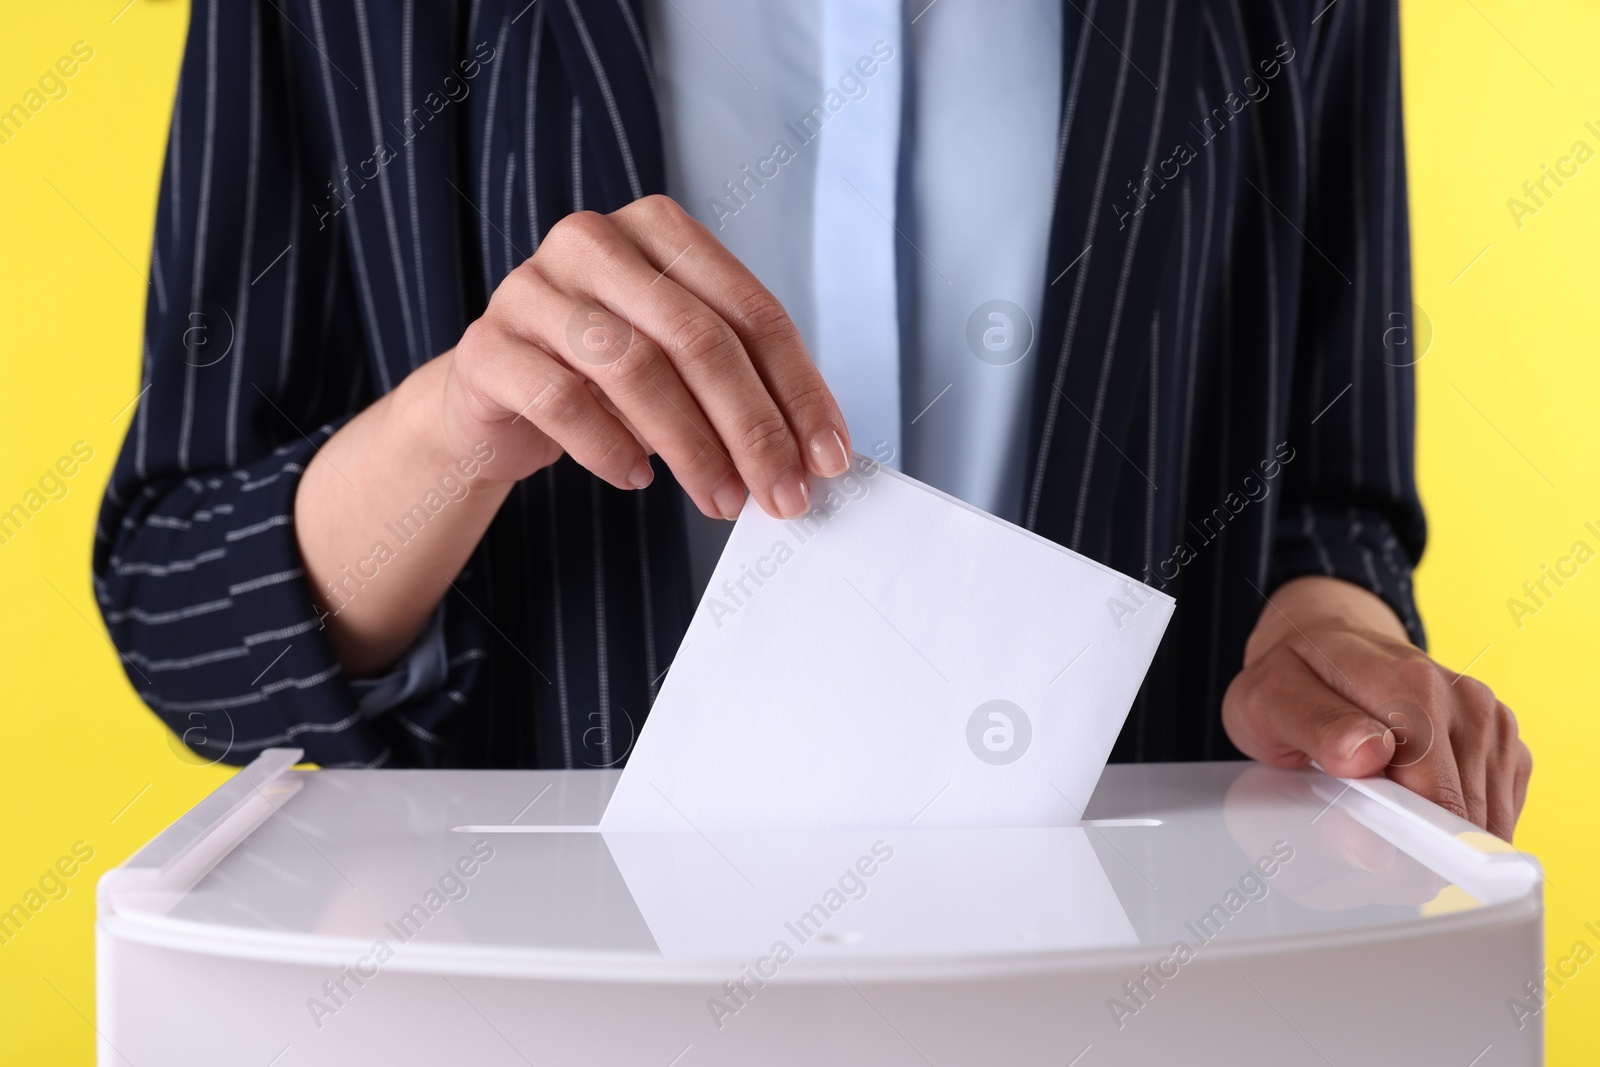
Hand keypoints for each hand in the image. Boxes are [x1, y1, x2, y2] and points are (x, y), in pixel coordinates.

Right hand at [438, 194, 850, 518]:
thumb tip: (813, 453)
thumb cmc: (603, 377)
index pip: (751, 311)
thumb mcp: (678, 363)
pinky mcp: (489, 346)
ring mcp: (531, 287)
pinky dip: (610, 449)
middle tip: (781, 496)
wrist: (495, 394)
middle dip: (752, 429)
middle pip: (698, 339)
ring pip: (634, 369)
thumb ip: (741, 385)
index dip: (798, 390)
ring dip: (692, 449)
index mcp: (659, 229)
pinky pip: (562, 401)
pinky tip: (636, 477)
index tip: (827, 458)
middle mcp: (593, 241)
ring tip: (721, 500)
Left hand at [1222, 576, 1532, 841]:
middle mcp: (1465, 698)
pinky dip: (1461, 816)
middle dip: (1421, 837)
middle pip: (1468, 812)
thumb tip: (1368, 754)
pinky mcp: (1502, 738)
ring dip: (1441, 828)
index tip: (1375, 846)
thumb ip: (1318, 728)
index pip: (1439, 795)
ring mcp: (1490, 717)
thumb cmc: (1295, 677)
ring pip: (1488, 816)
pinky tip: (1415, 793)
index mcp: (1414, 686)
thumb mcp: (1272, 699)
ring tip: (1384, 796)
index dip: (1411, 838)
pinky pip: (1500, 804)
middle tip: (1362, 816)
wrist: (1324, 640)